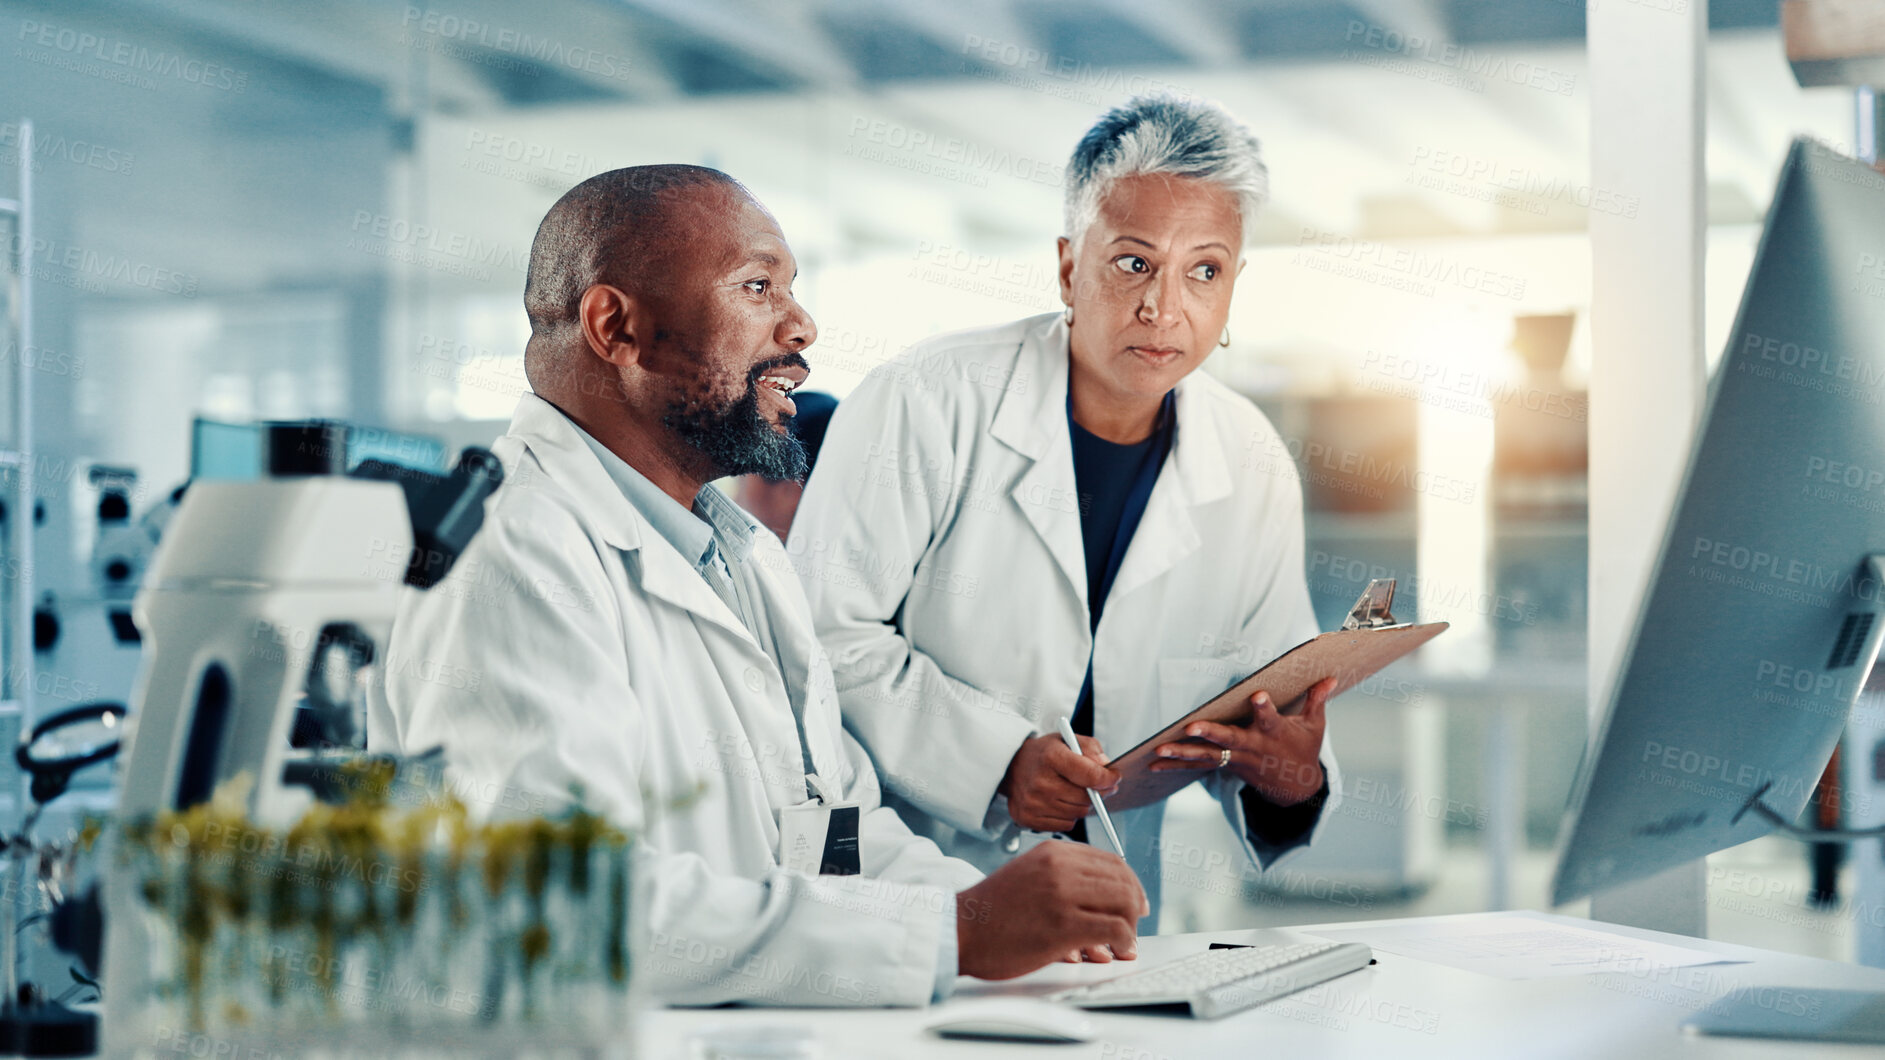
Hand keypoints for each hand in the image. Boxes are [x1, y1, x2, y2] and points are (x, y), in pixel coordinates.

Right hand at [955, 842, 1147, 979]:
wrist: (961, 930)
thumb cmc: (993, 911)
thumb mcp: (1028, 875)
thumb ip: (1063, 877)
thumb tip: (1106, 897)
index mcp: (1053, 852)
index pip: (1111, 861)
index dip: (1130, 884)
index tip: (1134, 903)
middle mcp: (1060, 867)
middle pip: (1123, 881)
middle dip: (1134, 907)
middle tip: (1133, 927)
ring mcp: (1062, 894)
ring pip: (1124, 903)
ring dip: (1131, 928)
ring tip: (1123, 945)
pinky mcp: (1063, 925)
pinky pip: (1114, 929)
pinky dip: (1123, 943)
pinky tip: (1115, 952)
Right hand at [998, 733, 1119, 831]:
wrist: (1010, 767)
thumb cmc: (1043, 755)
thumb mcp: (1067, 740)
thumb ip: (1090, 748)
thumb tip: (1106, 767)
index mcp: (1051, 757)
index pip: (1090, 775)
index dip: (1108, 778)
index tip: (1114, 777)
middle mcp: (1040, 782)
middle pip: (1086, 798)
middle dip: (1096, 792)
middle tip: (1096, 785)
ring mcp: (1032, 803)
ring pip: (1077, 814)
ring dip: (1081, 805)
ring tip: (1071, 791)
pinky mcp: (1028, 819)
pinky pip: (1065, 825)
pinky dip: (1067, 815)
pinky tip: (1058, 802)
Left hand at [1149, 677, 1335, 804]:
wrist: (1295, 788)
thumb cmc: (1303, 749)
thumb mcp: (1314, 725)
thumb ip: (1317, 699)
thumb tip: (1331, 677)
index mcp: (1274, 732)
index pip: (1270, 717)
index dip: (1264, 707)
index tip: (1258, 696)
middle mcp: (1253, 746)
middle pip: (1230, 739)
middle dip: (1211, 733)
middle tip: (1192, 727)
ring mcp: (1237, 758)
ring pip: (1207, 756)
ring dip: (1182, 754)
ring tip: (1160, 750)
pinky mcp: (1225, 766)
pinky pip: (1197, 767)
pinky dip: (1175, 766)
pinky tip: (1153, 764)